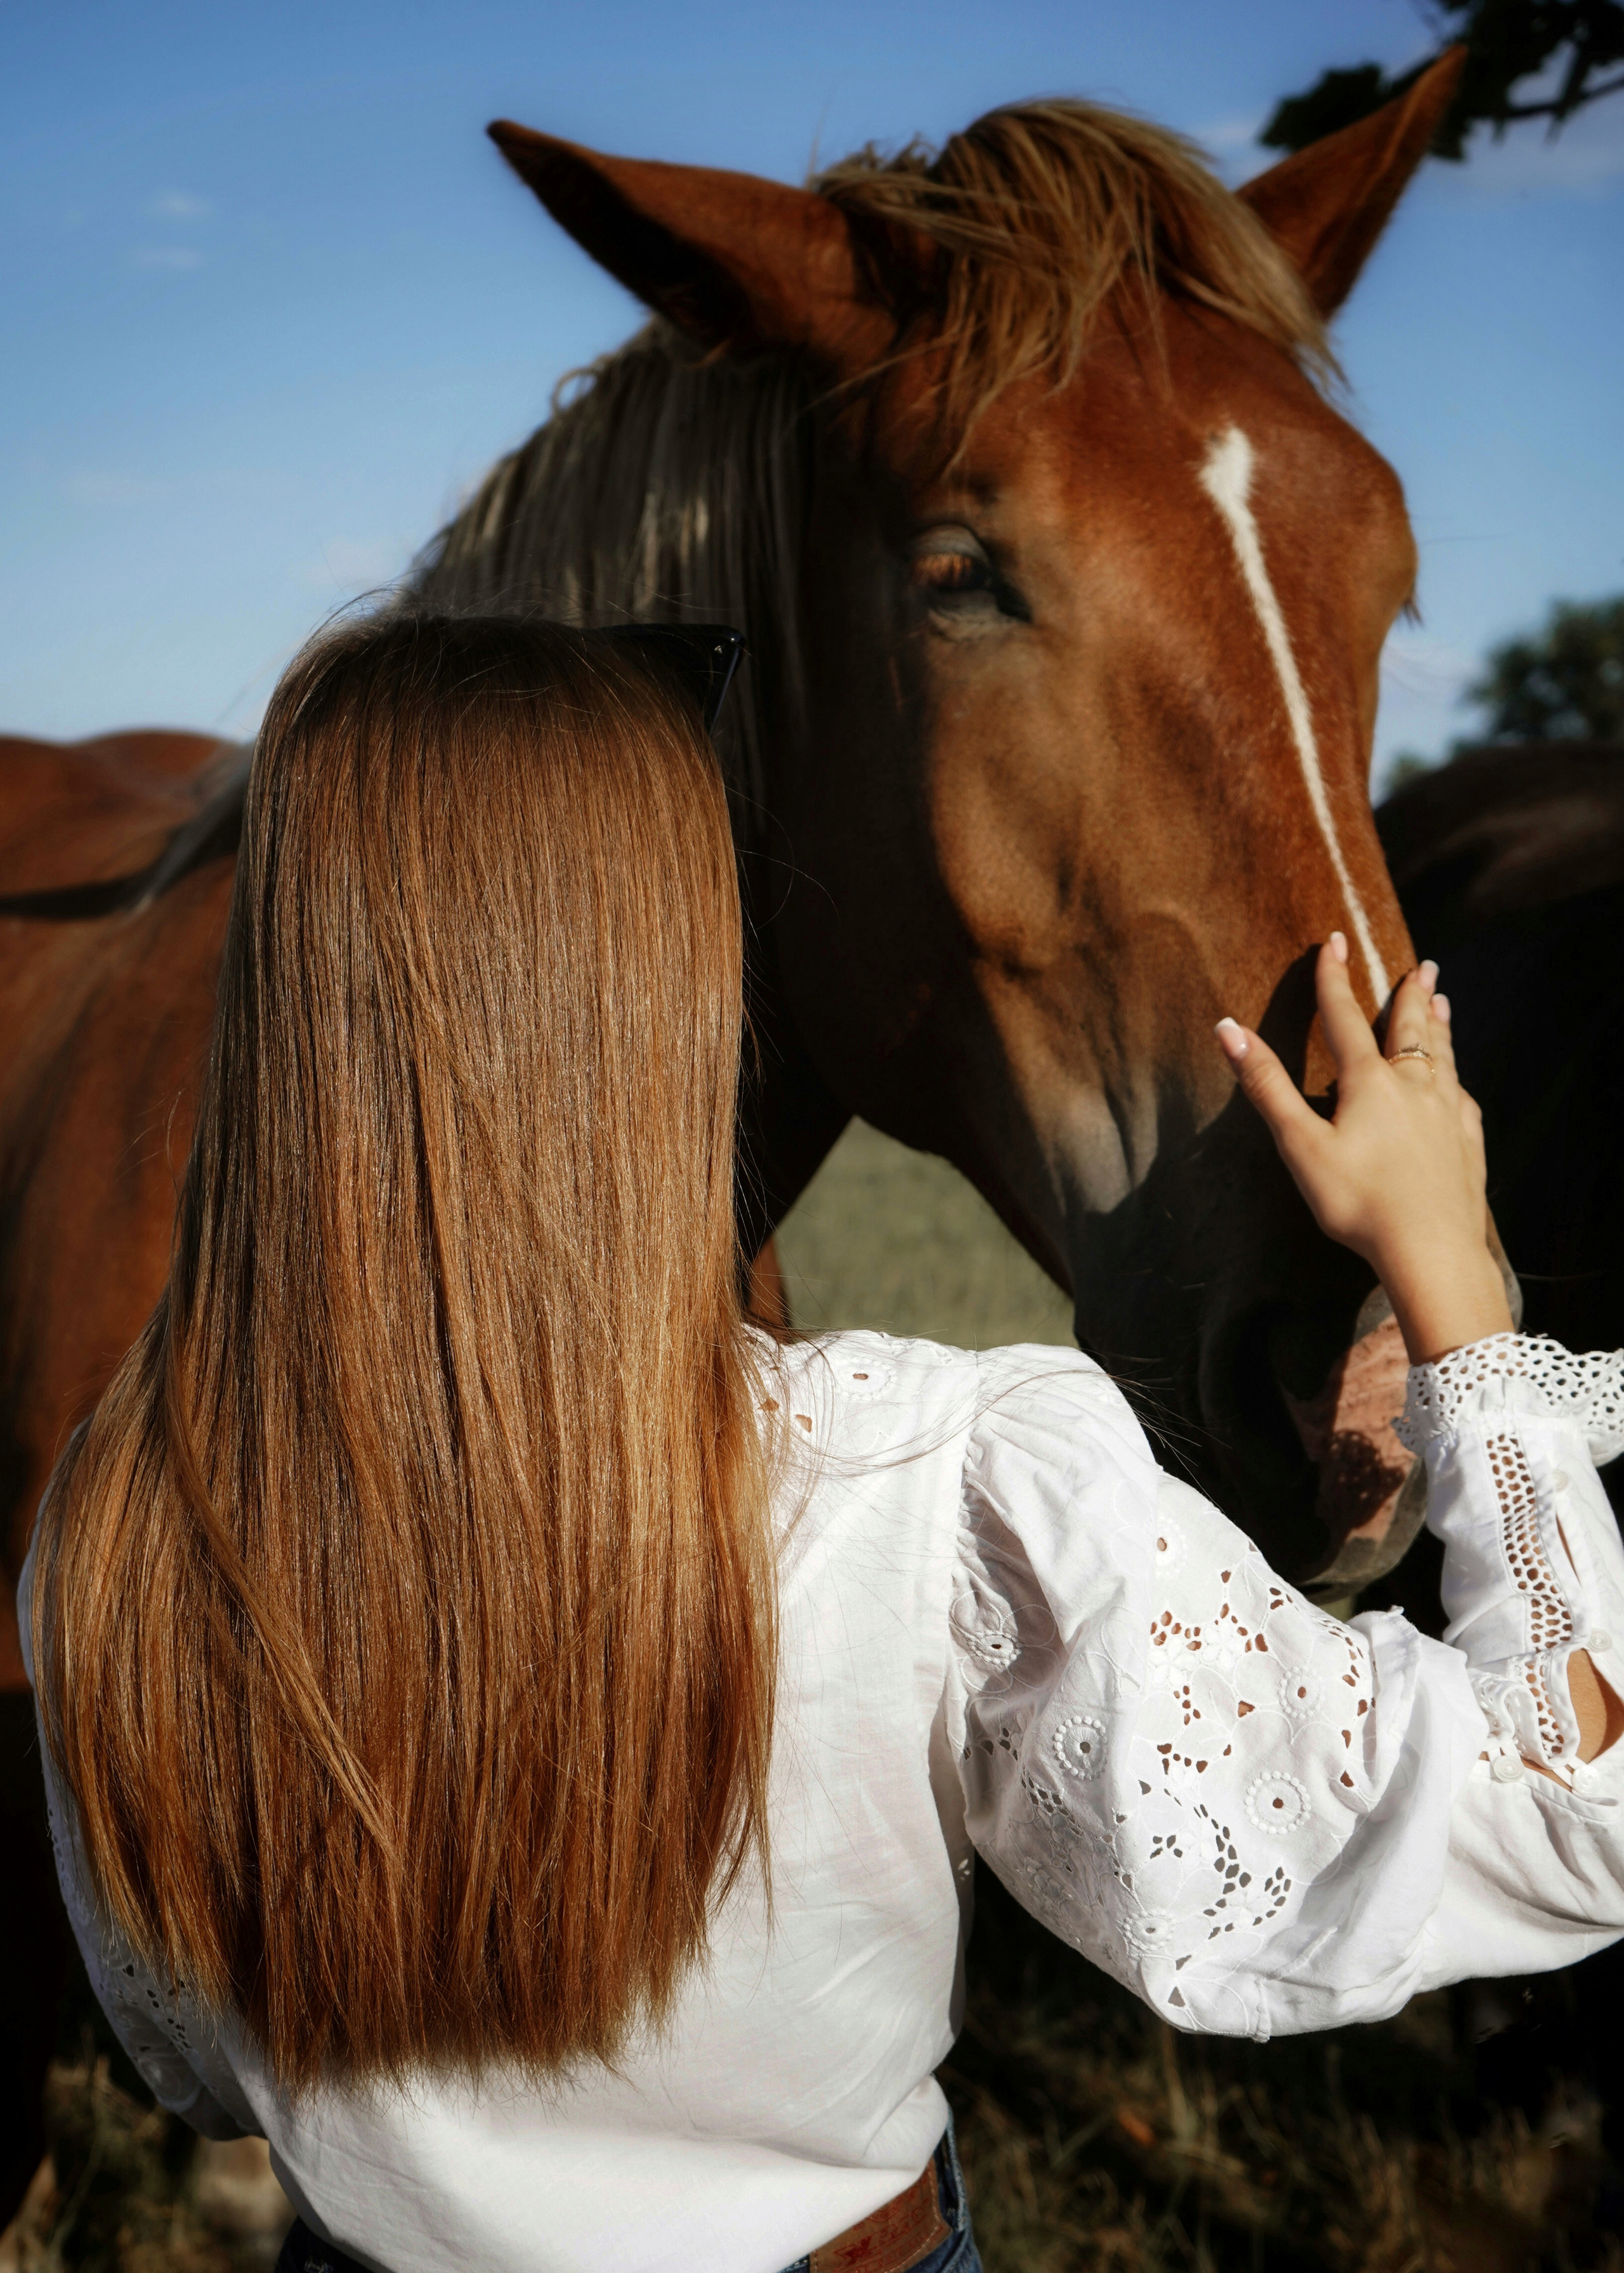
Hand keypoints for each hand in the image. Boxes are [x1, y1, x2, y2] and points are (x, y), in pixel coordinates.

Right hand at [1215, 935, 1511, 1363]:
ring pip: (1444, 1056)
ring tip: (1442, 1002)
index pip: (1345, 1017)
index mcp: (1369, 1082)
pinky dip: (1457, 1080)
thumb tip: (1229, 1031)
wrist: (1431, 1249)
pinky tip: (1458, 1085)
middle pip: (1411, 1028)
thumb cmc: (1358, 1202)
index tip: (1333, 942)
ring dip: (1439, 1026)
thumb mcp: (1301, 1146)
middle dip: (1410, 994)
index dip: (1335, 979)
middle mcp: (1415, 1086)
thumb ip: (1267, 1087)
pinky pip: (1463, 1099)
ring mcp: (1448, 1113)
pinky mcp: (1468, 1142)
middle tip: (1422, 966)